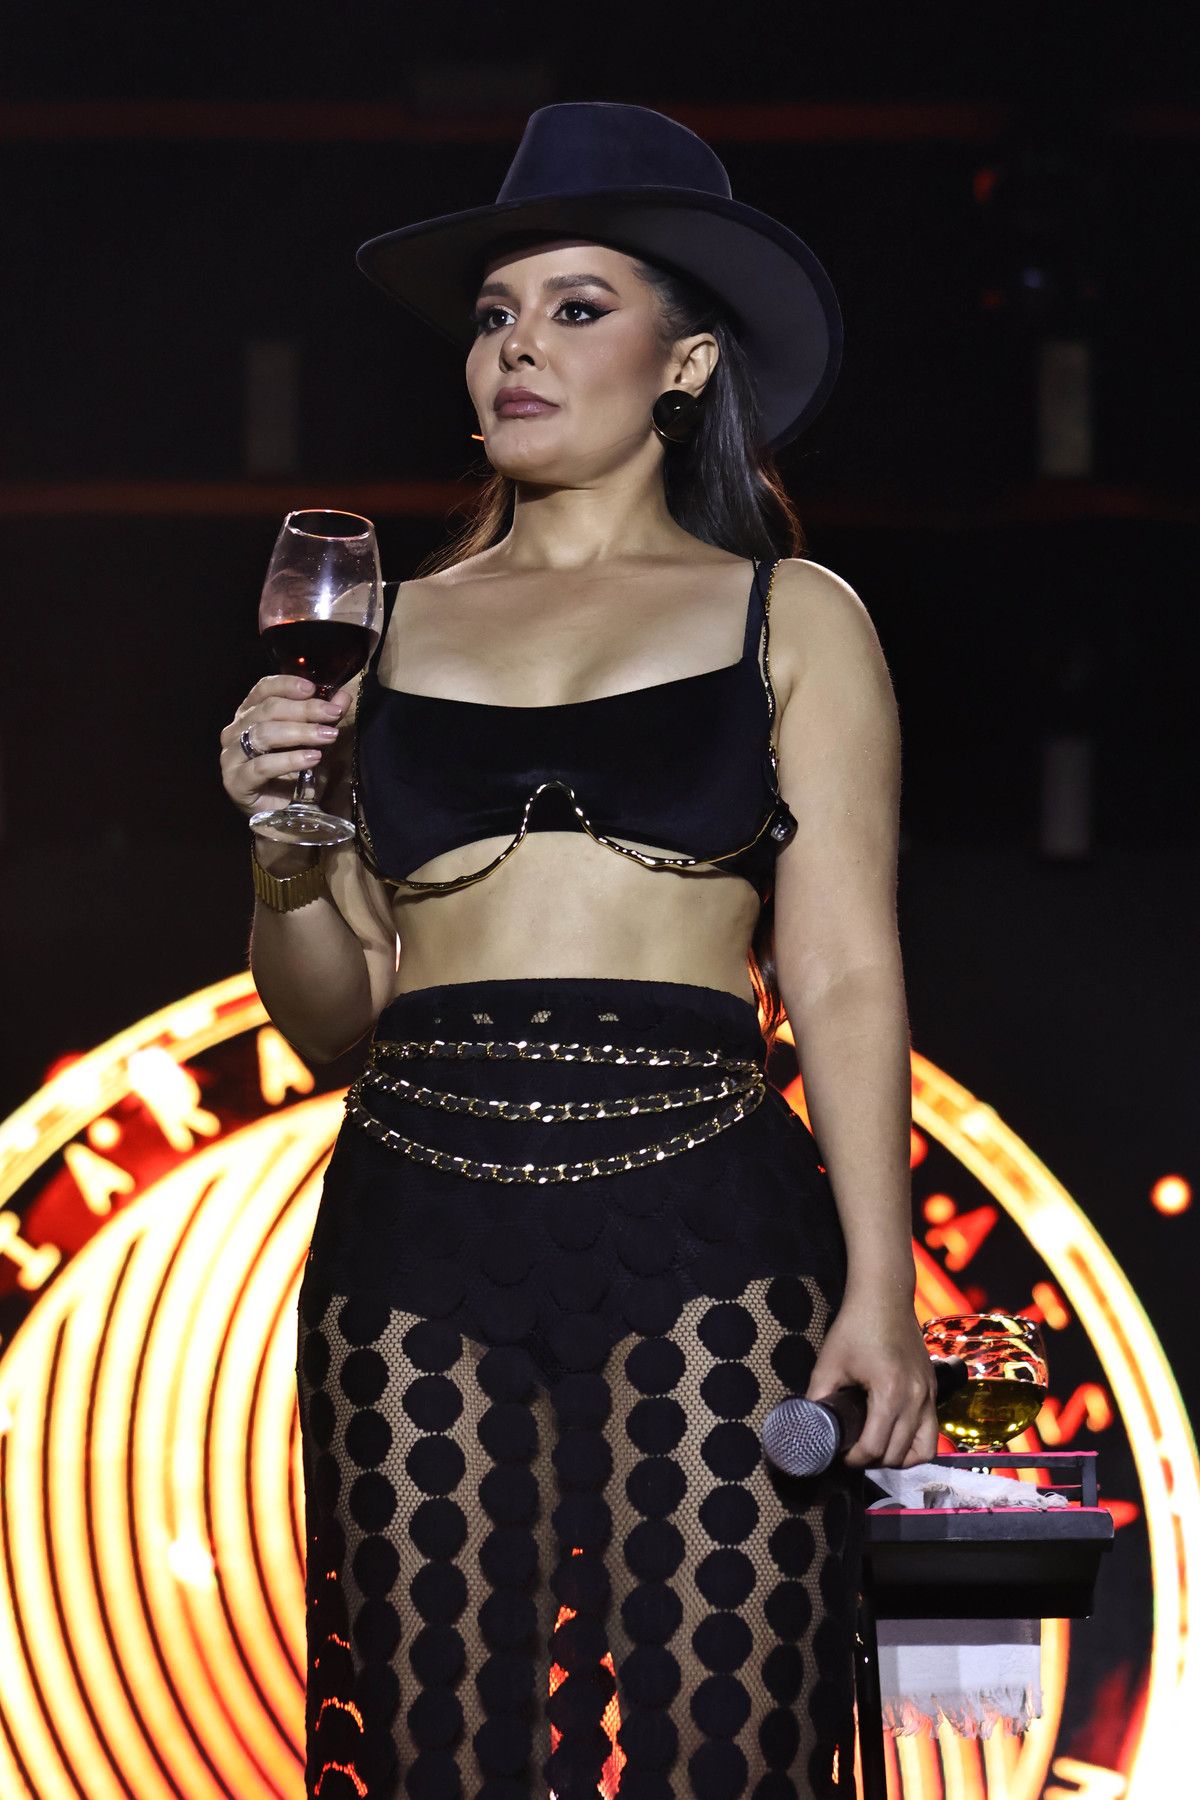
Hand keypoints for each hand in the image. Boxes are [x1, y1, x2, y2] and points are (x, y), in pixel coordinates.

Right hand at [220, 676, 350, 820]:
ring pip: (263, 734)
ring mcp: (231, 757)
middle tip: (332, 713)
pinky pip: (261, 766)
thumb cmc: (296, 776)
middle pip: (267, 710)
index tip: (313, 688)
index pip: (263, 690)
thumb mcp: (316, 743)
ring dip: (300, 732)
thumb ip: (325, 718)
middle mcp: (235, 732)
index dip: (287, 685)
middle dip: (304, 710)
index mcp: (249, 715)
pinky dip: (289, 760)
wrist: (287, 817)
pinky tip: (312, 759)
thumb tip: (344, 696)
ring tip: (327, 736)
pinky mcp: (235, 782)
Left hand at [806, 1293, 938, 1469]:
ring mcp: (929, 1395)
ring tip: (878, 1450)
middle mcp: (915, 1398)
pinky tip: (897, 1440)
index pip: (875, 1448)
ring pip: (923, 1450)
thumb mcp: (829, 1362)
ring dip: (899, 1459)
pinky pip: (932, 1432)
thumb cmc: (856, 1326)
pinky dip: (917, 1445)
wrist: (885, 1297)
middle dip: (873, 1461)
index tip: (841, 1453)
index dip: (854, 1459)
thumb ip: (818, 1396)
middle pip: (898, 1454)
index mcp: (889, 1393)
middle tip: (853, 1452)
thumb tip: (808, 1423)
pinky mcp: (933, 1389)